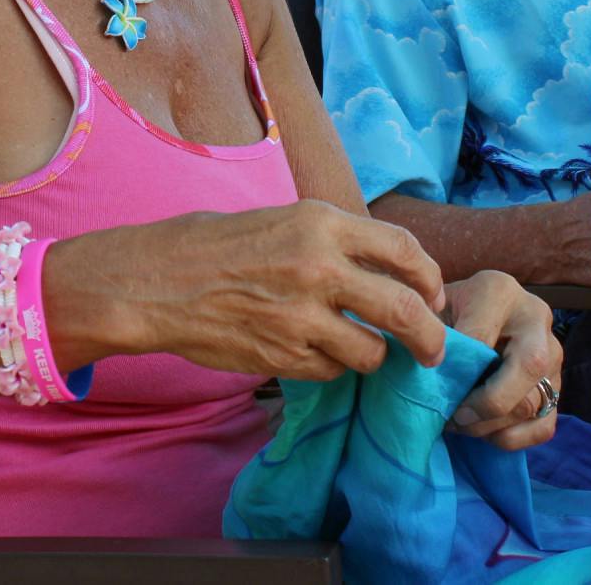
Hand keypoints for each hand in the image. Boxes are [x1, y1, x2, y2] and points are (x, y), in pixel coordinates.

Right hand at [55, 200, 447, 382]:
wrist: (155, 281)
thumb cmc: (216, 244)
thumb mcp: (283, 219)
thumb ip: (335, 241)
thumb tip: (389, 272)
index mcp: (322, 222)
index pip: (406, 251)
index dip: (430, 279)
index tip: (434, 297)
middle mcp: (320, 266)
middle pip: (406, 310)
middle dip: (431, 337)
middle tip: (435, 351)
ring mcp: (301, 315)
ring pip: (372, 352)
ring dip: (373, 356)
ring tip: (356, 348)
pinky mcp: (282, 355)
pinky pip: (332, 371)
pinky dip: (331, 367)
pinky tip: (310, 351)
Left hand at [443, 270, 559, 450]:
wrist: (467, 320)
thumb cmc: (445, 316)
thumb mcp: (431, 311)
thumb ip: (427, 330)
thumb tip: (424, 364)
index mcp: (500, 290)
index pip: (482, 336)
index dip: (455, 369)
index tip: (433, 383)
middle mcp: (536, 318)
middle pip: (529, 366)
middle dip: (485, 402)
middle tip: (453, 414)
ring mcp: (553, 355)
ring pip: (532, 402)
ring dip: (489, 425)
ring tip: (460, 422)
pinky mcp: (557, 390)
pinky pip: (542, 427)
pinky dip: (509, 438)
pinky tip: (483, 430)